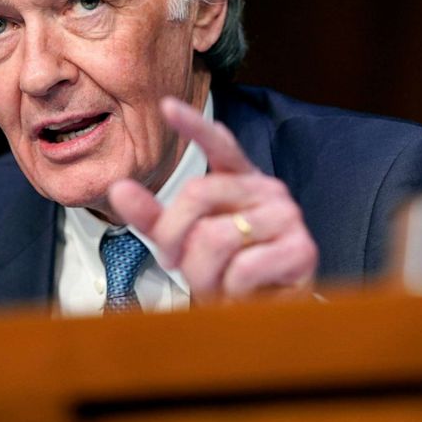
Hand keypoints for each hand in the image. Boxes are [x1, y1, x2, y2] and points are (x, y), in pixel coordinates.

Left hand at [108, 96, 317, 303]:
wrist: (263, 316)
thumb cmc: (223, 273)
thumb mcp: (182, 242)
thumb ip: (153, 216)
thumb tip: (119, 188)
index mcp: (240, 179)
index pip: (219, 144)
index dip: (194, 125)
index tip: (167, 106)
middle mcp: (267, 188)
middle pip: (198, 194)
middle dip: (174, 237)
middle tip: (175, 263)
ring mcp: (288, 216)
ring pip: (217, 237)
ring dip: (203, 272)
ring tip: (214, 283)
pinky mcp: (301, 249)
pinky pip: (244, 267)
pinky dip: (232, 289)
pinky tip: (242, 292)